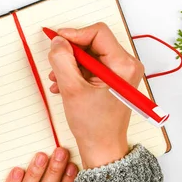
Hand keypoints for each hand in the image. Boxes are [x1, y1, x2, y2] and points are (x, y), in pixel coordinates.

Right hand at [47, 23, 144, 168]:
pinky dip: (75, 72)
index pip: (98, 32)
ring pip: (89, 54)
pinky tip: (63, 85)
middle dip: (70, 52)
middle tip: (55, 63)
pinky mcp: (113, 79)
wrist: (102, 148)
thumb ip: (62, 60)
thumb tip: (57, 41)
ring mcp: (120, 72)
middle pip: (93, 42)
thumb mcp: (72, 89)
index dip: (74, 34)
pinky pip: (91, 65)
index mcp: (123, 65)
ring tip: (57, 80)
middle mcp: (126, 65)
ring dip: (70, 64)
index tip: (57, 41)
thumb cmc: (94, 125)